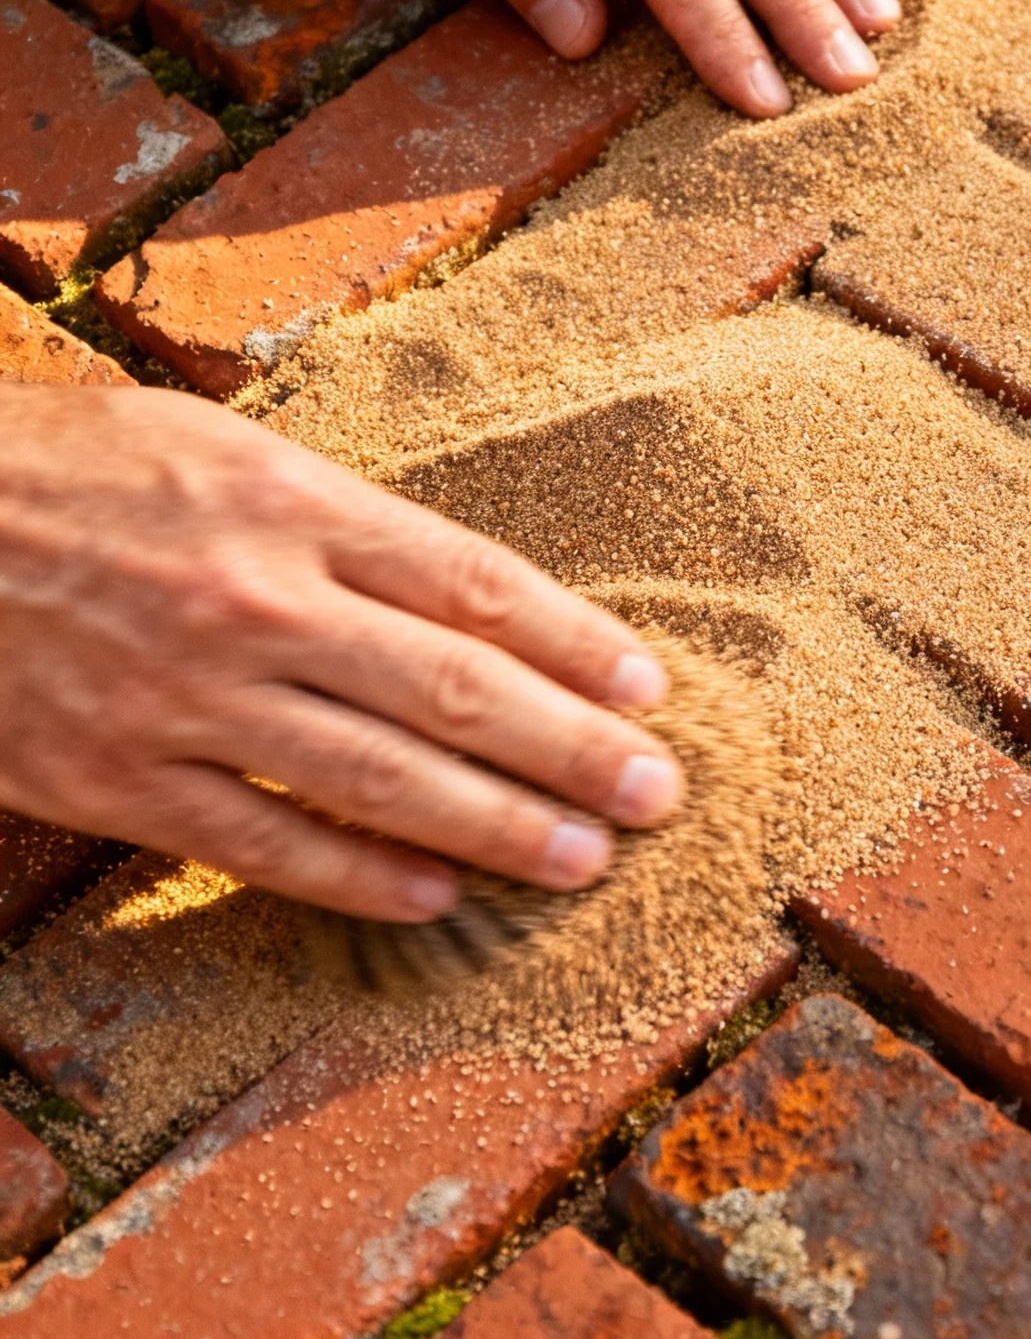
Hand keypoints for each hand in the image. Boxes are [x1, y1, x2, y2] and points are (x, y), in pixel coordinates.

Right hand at [0, 385, 684, 919]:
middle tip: (658, 794)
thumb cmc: (65, 465)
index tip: (644, 688)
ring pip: (378, 780)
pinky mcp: (117, 780)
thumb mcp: (207, 442)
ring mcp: (187, 698)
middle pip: (452, 691)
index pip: (470, 583)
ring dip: (497, 827)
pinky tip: (436, 896)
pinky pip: (264, 843)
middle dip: (572, 749)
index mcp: (286, 499)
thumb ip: (328, 514)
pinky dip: (360, 876)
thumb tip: (453, 588)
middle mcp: (255, 600)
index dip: (571, 643)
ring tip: (584, 858)